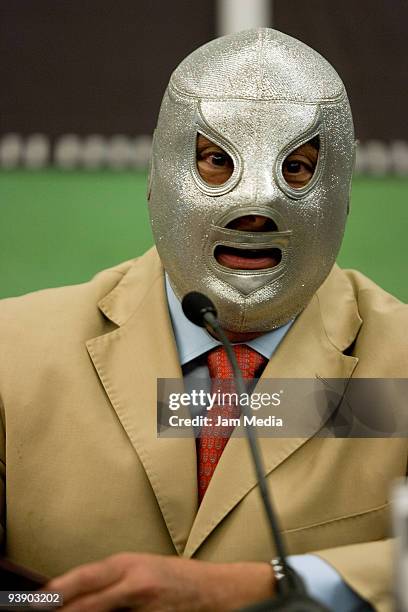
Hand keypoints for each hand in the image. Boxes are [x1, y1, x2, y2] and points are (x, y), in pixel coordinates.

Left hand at [45, 552, 275, 610]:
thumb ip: (112, 580)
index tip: (37, 601)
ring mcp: (144, 608)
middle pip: (86, 604)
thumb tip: (76, 594)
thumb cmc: (179, 578)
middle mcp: (134, 584)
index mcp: (129, 564)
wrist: (217, 590)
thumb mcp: (142, 568)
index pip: (83, 578)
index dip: (56, 593)